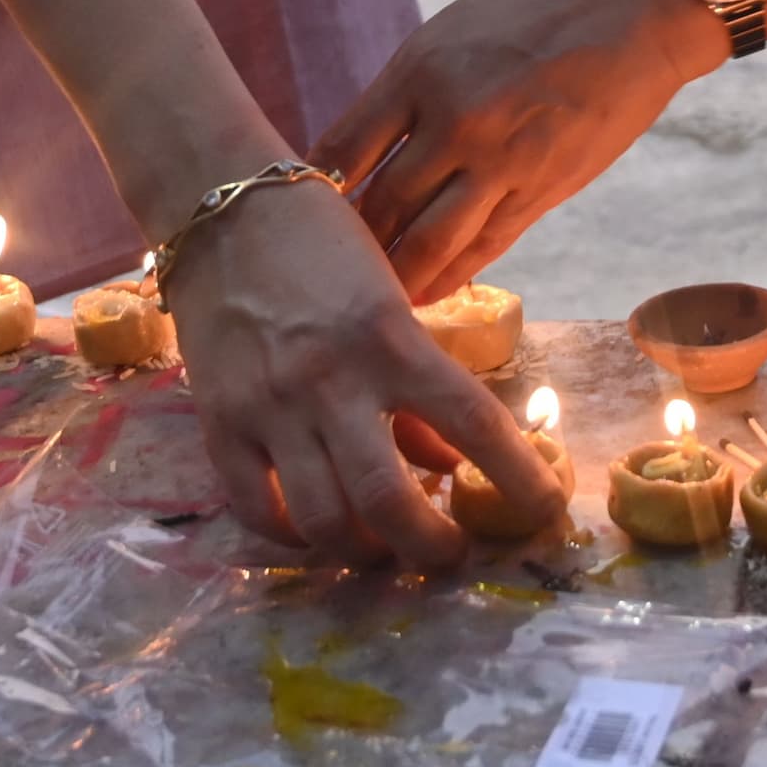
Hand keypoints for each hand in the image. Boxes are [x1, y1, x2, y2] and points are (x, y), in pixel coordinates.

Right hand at [163, 172, 561, 569]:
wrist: (222, 209)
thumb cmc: (323, 244)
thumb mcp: (390, 302)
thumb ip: (415, 387)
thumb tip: (444, 466)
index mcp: (392, 340)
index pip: (474, 423)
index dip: (520, 479)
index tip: (547, 512)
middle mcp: (332, 381)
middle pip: (389, 502)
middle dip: (431, 548)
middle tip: (450, 556)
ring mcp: (270, 408)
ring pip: (323, 521)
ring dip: (364, 553)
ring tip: (382, 552)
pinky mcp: (219, 423)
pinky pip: (257, 509)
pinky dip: (292, 536)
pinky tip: (316, 530)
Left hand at [320, 0, 728, 300]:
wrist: (639, 8)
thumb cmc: (543, 9)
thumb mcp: (456, 31)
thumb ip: (411, 91)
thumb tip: (364, 153)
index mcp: (421, 70)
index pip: (342, 150)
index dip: (314, 192)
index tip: (300, 213)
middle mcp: (454, 120)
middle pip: (381, 206)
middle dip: (352, 244)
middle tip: (328, 270)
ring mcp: (502, 162)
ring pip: (427, 243)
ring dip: (395, 276)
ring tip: (372, 297)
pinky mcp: (544, 191)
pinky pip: (483, 249)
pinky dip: (449, 275)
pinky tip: (427, 289)